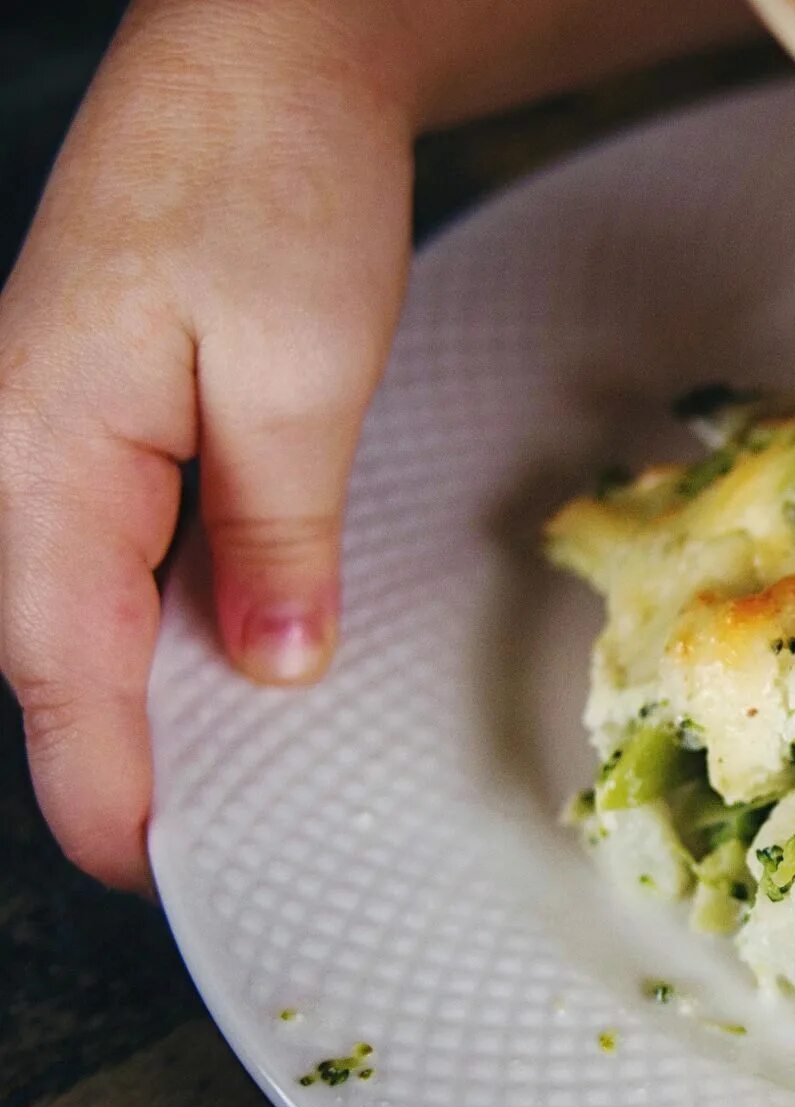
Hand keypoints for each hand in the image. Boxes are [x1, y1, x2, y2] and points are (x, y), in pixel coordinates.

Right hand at [0, 0, 416, 889]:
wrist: (269, 54)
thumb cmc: (271, 182)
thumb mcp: (294, 373)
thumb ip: (273, 527)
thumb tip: (269, 661)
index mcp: (45, 443)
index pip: (61, 659)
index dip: (99, 774)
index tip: (140, 864)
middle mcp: (25, 441)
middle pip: (55, 639)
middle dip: (109, 750)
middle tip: (175, 844)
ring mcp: (58, 420)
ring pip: (83, 593)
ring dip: (136, 688)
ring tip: (204, 777)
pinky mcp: (110, 402)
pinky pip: (116, 539)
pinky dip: (161, 609)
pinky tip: (219, 645)